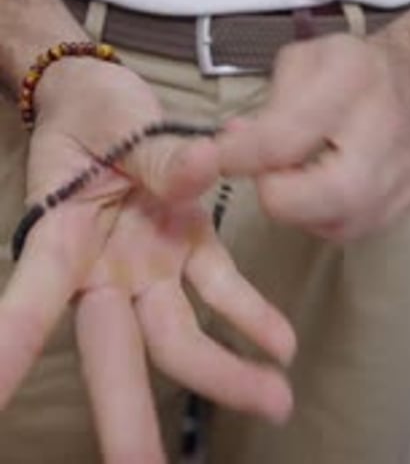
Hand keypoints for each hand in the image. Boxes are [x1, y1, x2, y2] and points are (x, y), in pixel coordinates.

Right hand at [0, 59, 295, 463]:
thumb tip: (204, 168)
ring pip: (177, 333)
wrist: (104, 96)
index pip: (33, 299)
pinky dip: (251, 314)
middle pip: (112, 348)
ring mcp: (149, 263)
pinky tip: (281, 345)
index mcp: (64, 238)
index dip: (11, 347)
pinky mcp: (190, 244)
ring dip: (222, 371)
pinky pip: (220, 286)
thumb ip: (160, 157)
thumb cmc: (92, 113)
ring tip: (276, 401)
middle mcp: (103, 268)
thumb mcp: (117, 122)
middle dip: (126, 415)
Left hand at [211, 31, 409, 241]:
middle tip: (266, 171)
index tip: (219, 158)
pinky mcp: (408, 203)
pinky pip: (349, 228)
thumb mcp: (299, 62)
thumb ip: (265, 106)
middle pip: (312, 199)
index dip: (239, 157)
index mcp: (349, 82)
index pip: (280, 141)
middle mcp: (382, 134)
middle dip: (274, 192)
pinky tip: (323, 183)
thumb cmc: (347, 68)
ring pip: (328, 224)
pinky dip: (324, 214)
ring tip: (298, 172)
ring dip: (299, 206)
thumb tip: (231, 148)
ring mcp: (401, 177)